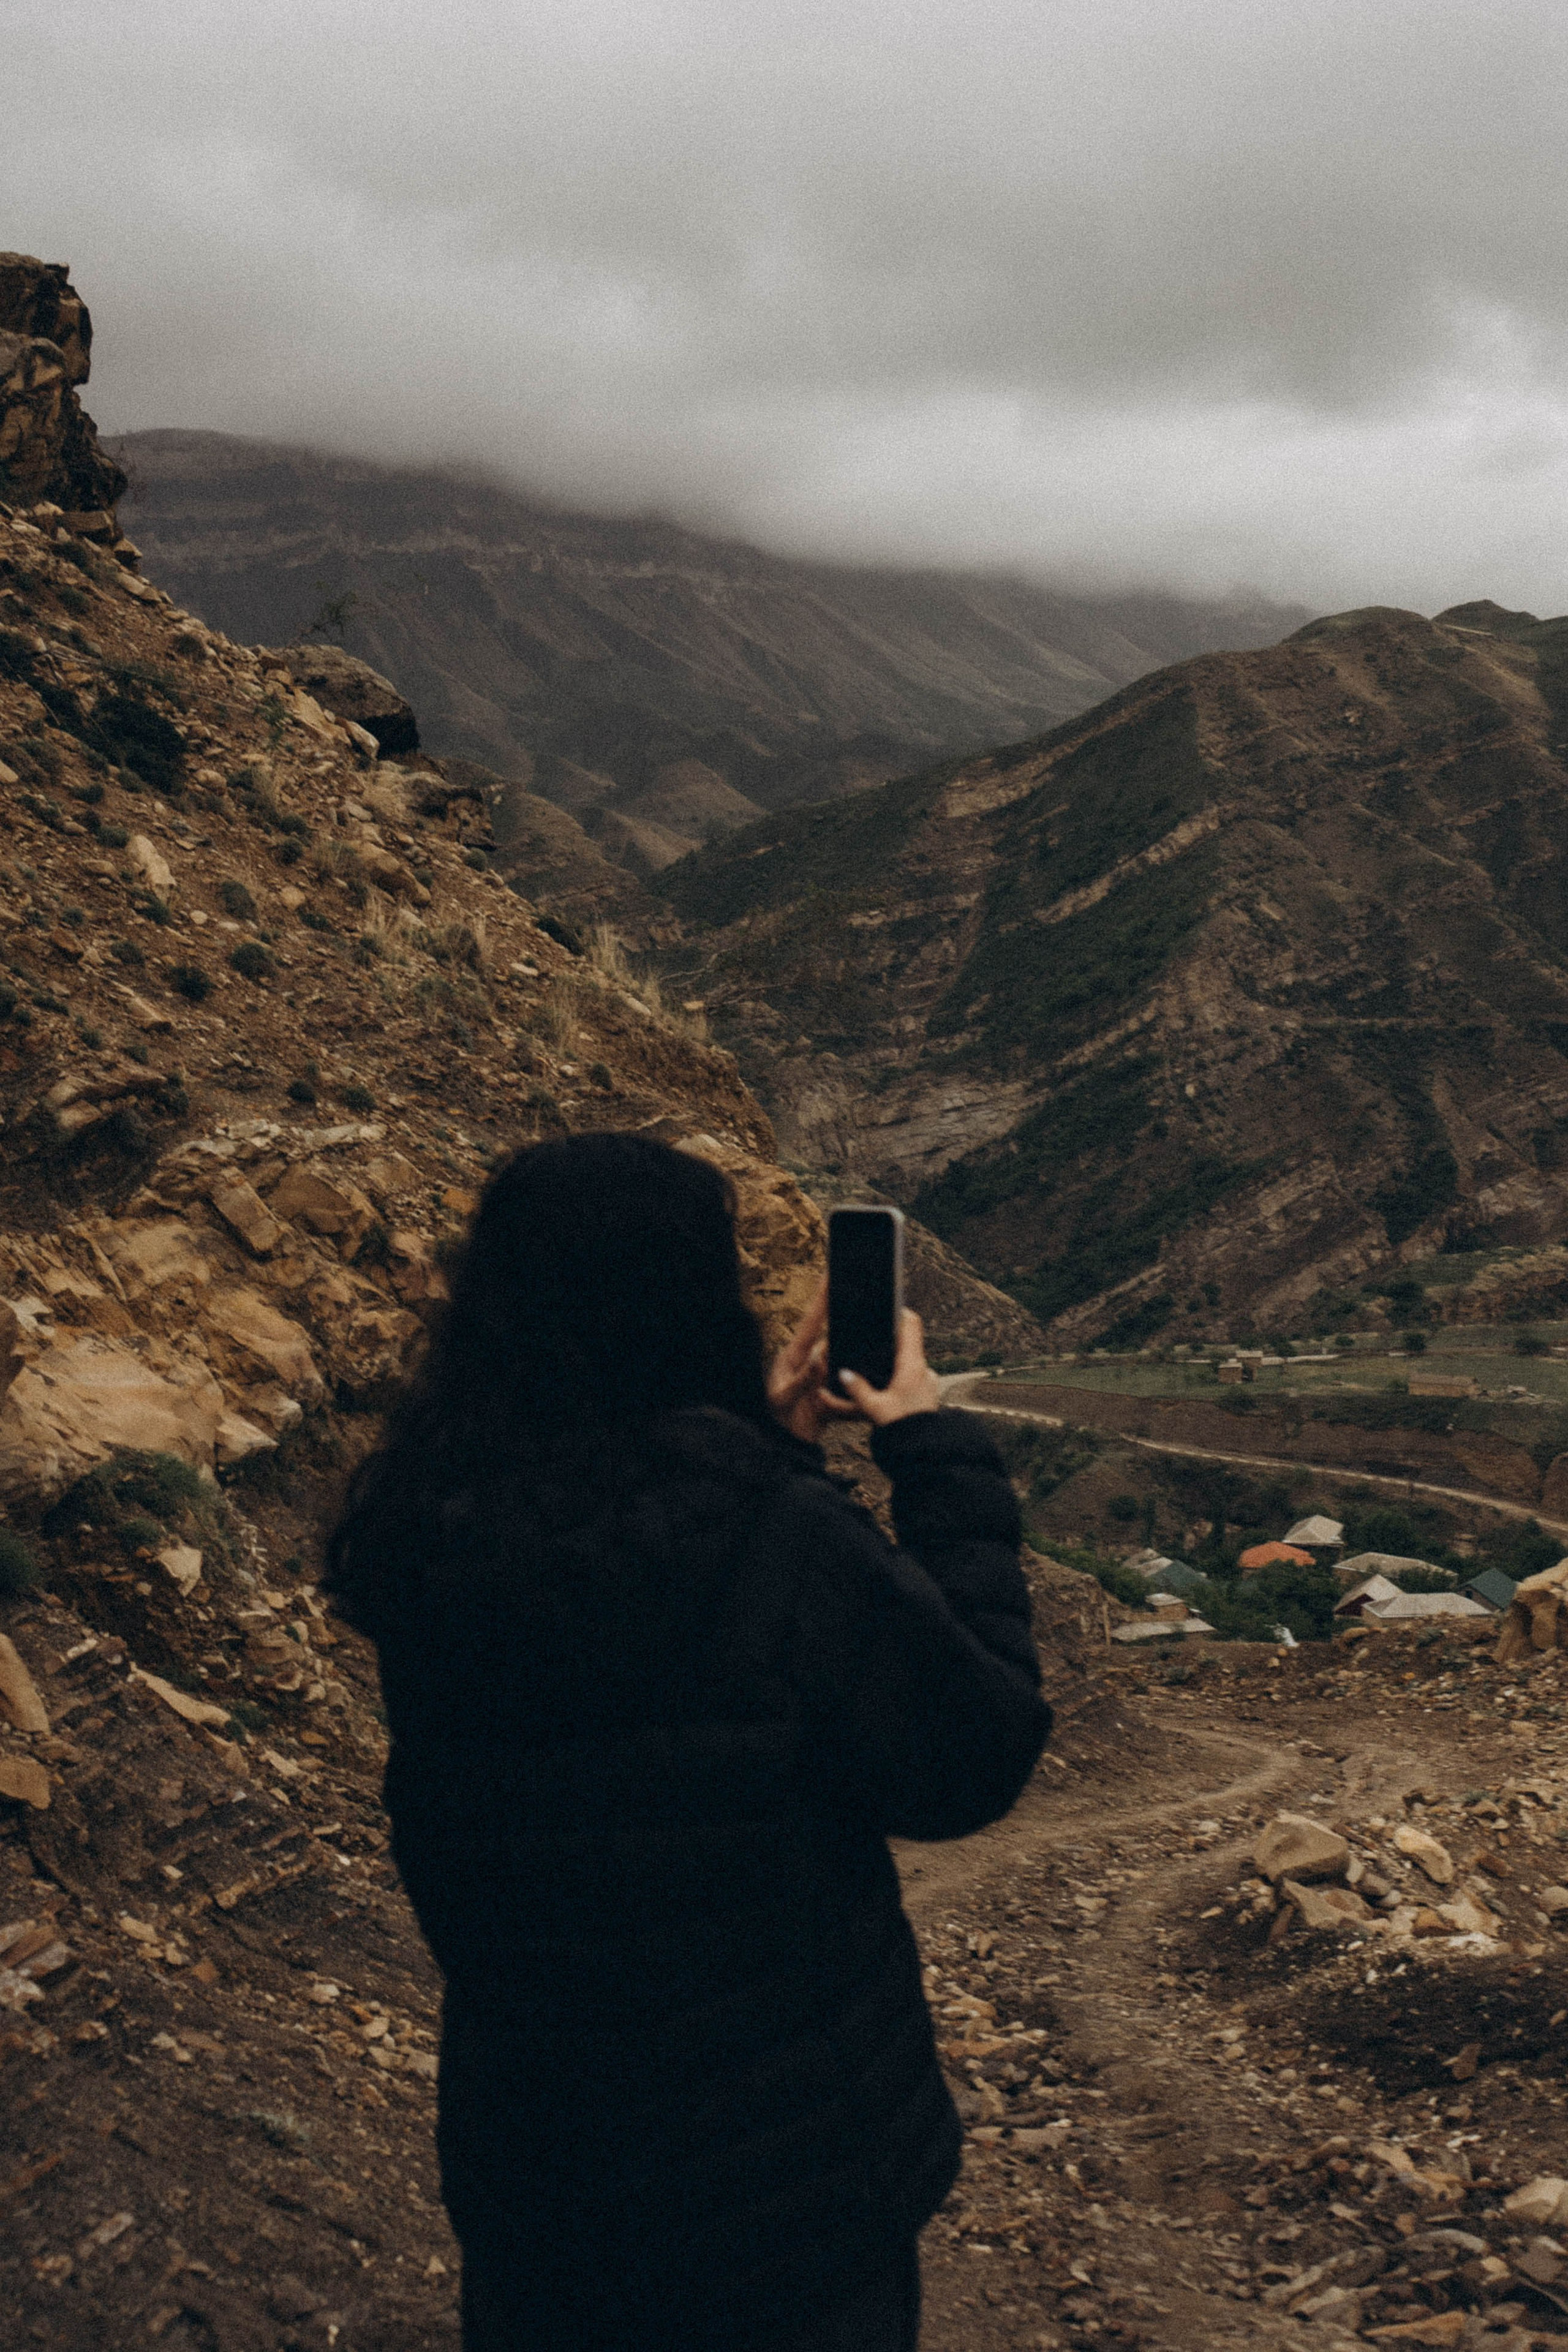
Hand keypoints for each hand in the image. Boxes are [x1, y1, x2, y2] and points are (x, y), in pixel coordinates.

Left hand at [768, 1279, 854, 1443]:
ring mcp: (819, 1379)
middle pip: (833, 1343)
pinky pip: (846, 1393)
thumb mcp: (782, 1399)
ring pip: (843, 1368)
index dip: (822, 1299)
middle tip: (859, 1335)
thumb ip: (801, 1380)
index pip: (811, 1322)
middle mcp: (808, 1363)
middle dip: (847, 1339)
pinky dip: (853, 1401)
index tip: (831, 1275)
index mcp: (793, 1356)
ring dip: (850, 1374)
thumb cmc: (772, 1420)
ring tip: (851, 1381)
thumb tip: (821, 1356)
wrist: (778, 1448)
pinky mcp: (829, 1397)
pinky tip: (860, 1406)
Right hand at [838, 1308, 941, 1426]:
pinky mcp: (928, 1393)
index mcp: (912, 1365)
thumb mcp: (873, 1408)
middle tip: (873, 1340)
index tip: (887, 1305)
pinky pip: (914, 1376)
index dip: (900, 1311)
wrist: (924, 1452)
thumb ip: (857, 1389)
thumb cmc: (902, 1429)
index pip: (911, 1325)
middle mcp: (924, 1369)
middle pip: (909, 1342)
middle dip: (891, 1340)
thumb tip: (843, 1373)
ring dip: (896, 1361)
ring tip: (877, 1367)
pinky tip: (888, 1387)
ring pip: (911, 1361)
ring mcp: (929, 1381)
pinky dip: (902, 1376)